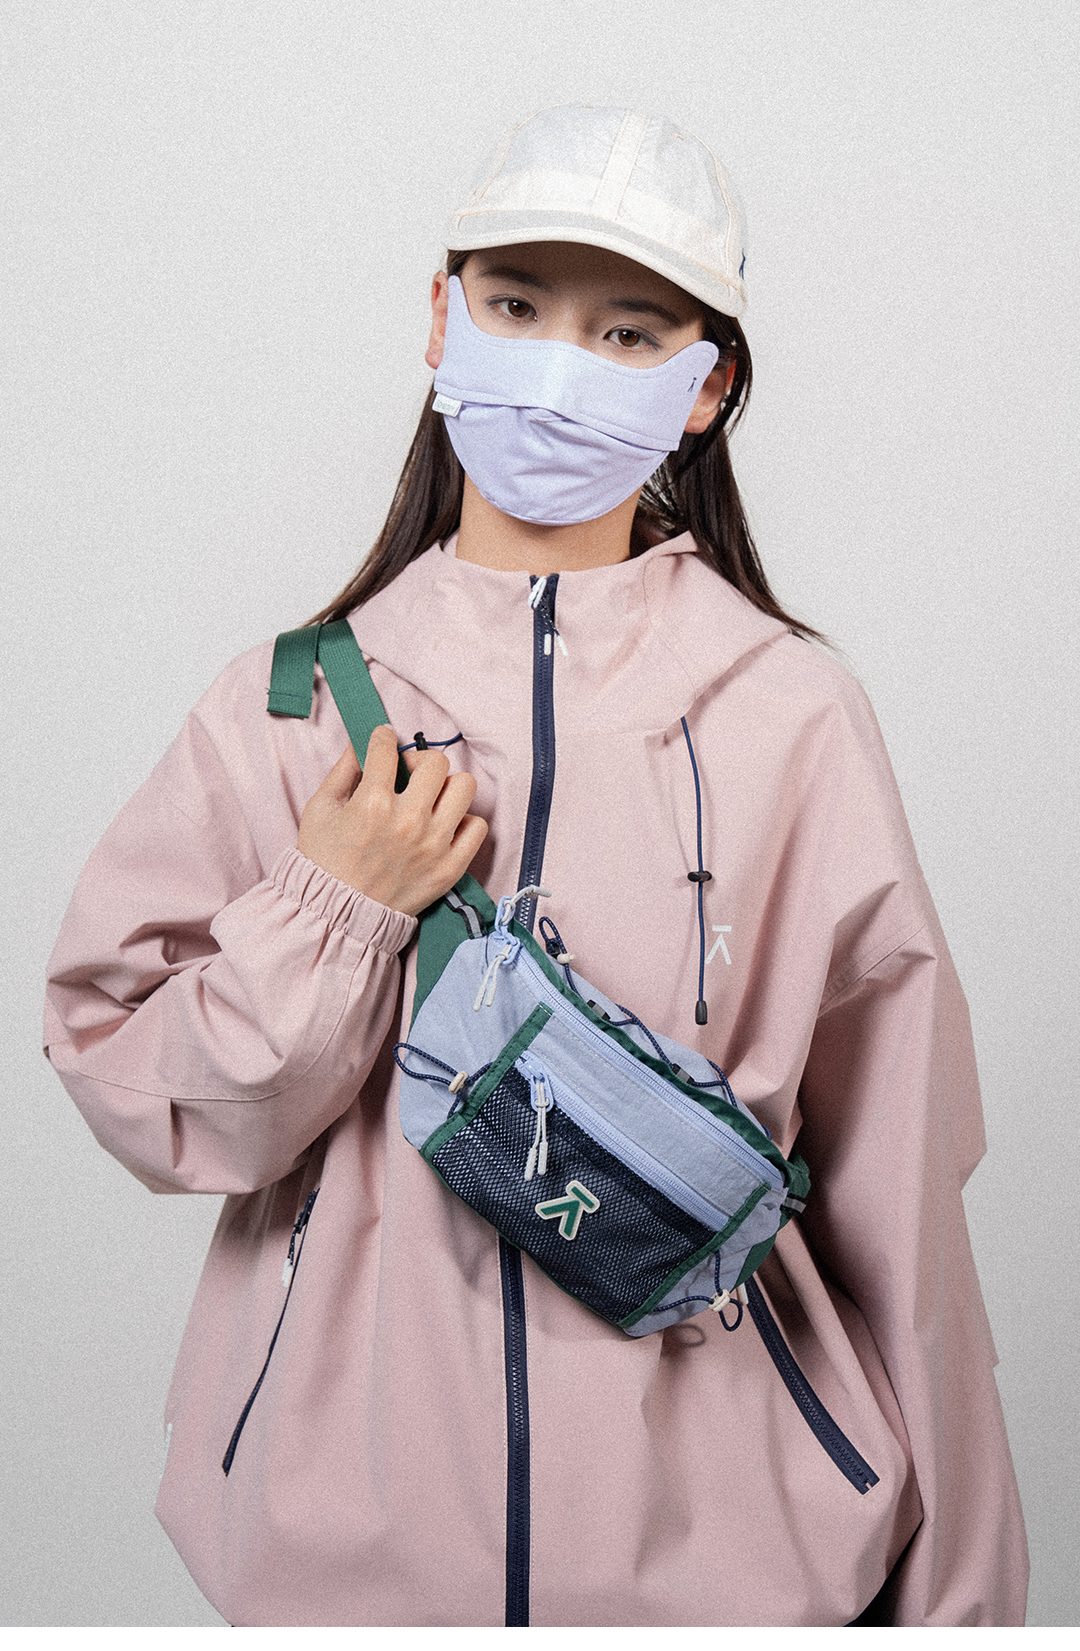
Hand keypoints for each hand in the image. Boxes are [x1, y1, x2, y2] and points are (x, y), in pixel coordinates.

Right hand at [297, 725, 487, 917]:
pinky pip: (477, 827)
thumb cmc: (324, 863)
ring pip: (464, 787)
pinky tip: (443, 826)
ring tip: (431, 799)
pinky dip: (463, 821)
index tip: (383, 743)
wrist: (337, 915)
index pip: (387, 748)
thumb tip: (360, 743)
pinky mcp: (450, 867)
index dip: (383, 739)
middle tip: (408, 773)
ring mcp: (434, 845)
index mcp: (372, 803)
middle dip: (419, 760)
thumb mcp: (319, 810)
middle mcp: (408, 821)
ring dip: (446, 786)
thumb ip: (342, 771)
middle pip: (435, 762)